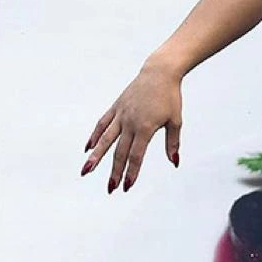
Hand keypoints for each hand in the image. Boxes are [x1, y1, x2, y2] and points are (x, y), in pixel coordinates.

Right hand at [80, 57, 182, 192]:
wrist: (159, 72)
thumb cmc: (170, 97)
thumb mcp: (176, 120)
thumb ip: (172, 143)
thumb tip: (174, 162)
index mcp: (145, 127)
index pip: (136, 156)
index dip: (131, 173)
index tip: (126, 187)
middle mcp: (130, 123)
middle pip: (119, 152)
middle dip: (114, 172)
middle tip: (109, 189)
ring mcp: (121, 115)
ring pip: (105, 139)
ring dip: (95, 157)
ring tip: (86, 170)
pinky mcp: (116, 107)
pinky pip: (102, 124)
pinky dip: (94, 136)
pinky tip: (88, 148)